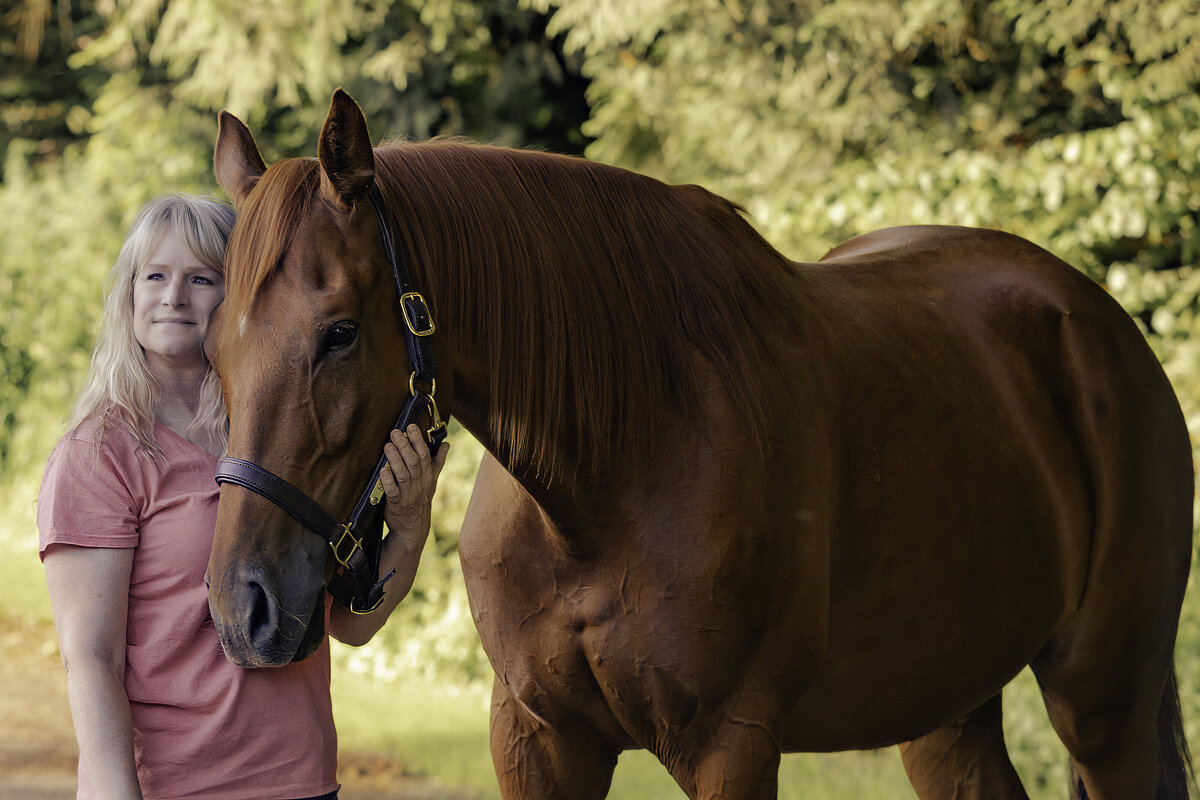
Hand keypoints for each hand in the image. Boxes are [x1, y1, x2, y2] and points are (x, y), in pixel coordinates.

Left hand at [380, 425, 448, 556]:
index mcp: (428, 476)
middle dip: (405, 446)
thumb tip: (446, 444)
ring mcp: (408, 495)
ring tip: (387, 446)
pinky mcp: (396, 505)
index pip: (424, 455)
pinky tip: (382, 470)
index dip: (418, 440)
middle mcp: (419, 484)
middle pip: (413, 462)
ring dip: (395, 459)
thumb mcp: (432, 481)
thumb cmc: (421, 499)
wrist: (414, 528)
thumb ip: (438, 462)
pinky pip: (392, 492)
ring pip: (403, 475)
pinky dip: (388, 481)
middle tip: (396, 432)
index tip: (411, 426)